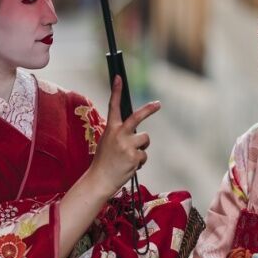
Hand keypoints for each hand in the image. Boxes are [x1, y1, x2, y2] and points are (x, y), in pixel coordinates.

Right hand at [87, 76, 159, 196]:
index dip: (116, 91)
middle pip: (137, 117)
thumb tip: (137, 131)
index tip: (119, 77)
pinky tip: (130, 166)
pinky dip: (140, 161)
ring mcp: (127, 145)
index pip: (113, 106)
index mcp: (111, 129)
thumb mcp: (108, 142)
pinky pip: (144, 155)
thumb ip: (120, 134)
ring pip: (145, 139)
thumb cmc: (104, 161)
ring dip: (142, 147)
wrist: (100, 180)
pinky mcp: (135, 157)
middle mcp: (119, 134)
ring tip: (130, 156)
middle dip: (149, 109)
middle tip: (158, 103)